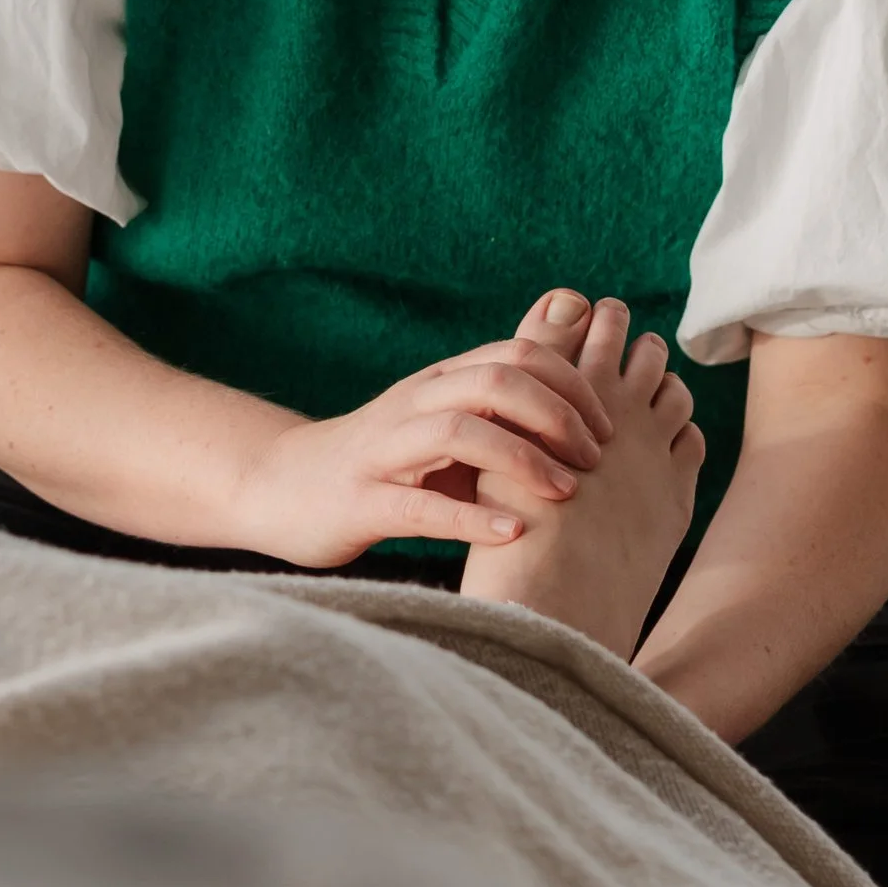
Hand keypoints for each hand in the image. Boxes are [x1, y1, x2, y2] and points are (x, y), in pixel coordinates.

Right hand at [227, 318, 613, 569]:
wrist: (278, 487)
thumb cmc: (382, 462)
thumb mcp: (445, 421)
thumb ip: (503, 398)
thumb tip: (579, 362)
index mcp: (439, 383)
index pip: (518, 354)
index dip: (573, 384)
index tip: (609, 428)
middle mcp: (413, 404)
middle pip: (495, 379)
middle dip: (558, 414)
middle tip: (596, 458)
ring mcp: (384, 452)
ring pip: (459, 430)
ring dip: (523, 459)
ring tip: (565, 492)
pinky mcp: (362, 504)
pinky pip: (421, 507)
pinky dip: (473, 519)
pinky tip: (513, 532)